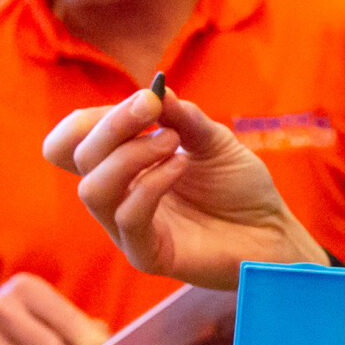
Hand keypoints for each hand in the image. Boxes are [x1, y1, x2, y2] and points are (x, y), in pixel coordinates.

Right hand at [43, 88, 325, 290]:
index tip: (145, 98)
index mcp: (121, 166)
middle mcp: (117, 195)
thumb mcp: (212, 139)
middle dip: (113, 124)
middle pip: (79, 157)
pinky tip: (180, 166)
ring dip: (130, 154)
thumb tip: (156, 90)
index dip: (95, 116)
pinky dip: (151, 184)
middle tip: (152, 105)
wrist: (271, 230)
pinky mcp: (146, 254)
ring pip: (93, 189)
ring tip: (172, 142)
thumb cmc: (238, 186)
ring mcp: (127, 227)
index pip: (73, 141)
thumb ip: (182, 116)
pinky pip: (128, 217)